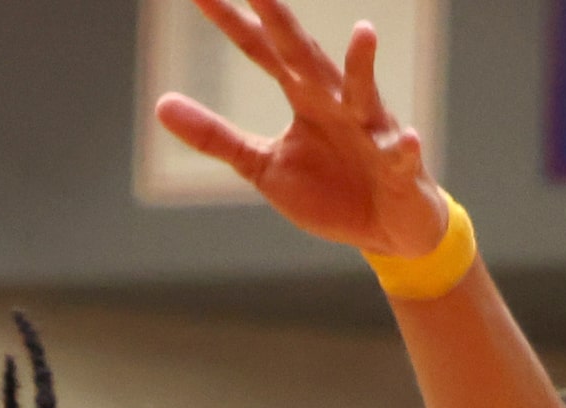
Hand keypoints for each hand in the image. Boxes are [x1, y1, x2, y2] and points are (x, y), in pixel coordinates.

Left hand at [154, 4, 447, 255]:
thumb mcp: (261, 165)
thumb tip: (160, 104)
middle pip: (306, 58)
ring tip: (363, 32)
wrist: (386, 228)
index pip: (262, 50)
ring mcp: (371, 132)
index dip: (233, 22)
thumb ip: (216, 135)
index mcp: (304, 96)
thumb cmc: (328, 189)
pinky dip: (403, 148)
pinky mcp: (398, 168)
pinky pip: (400, 157)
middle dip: (284, 24)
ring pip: (365, 94)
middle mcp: (337, 102)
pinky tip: (404, 139)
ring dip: (363, 66)